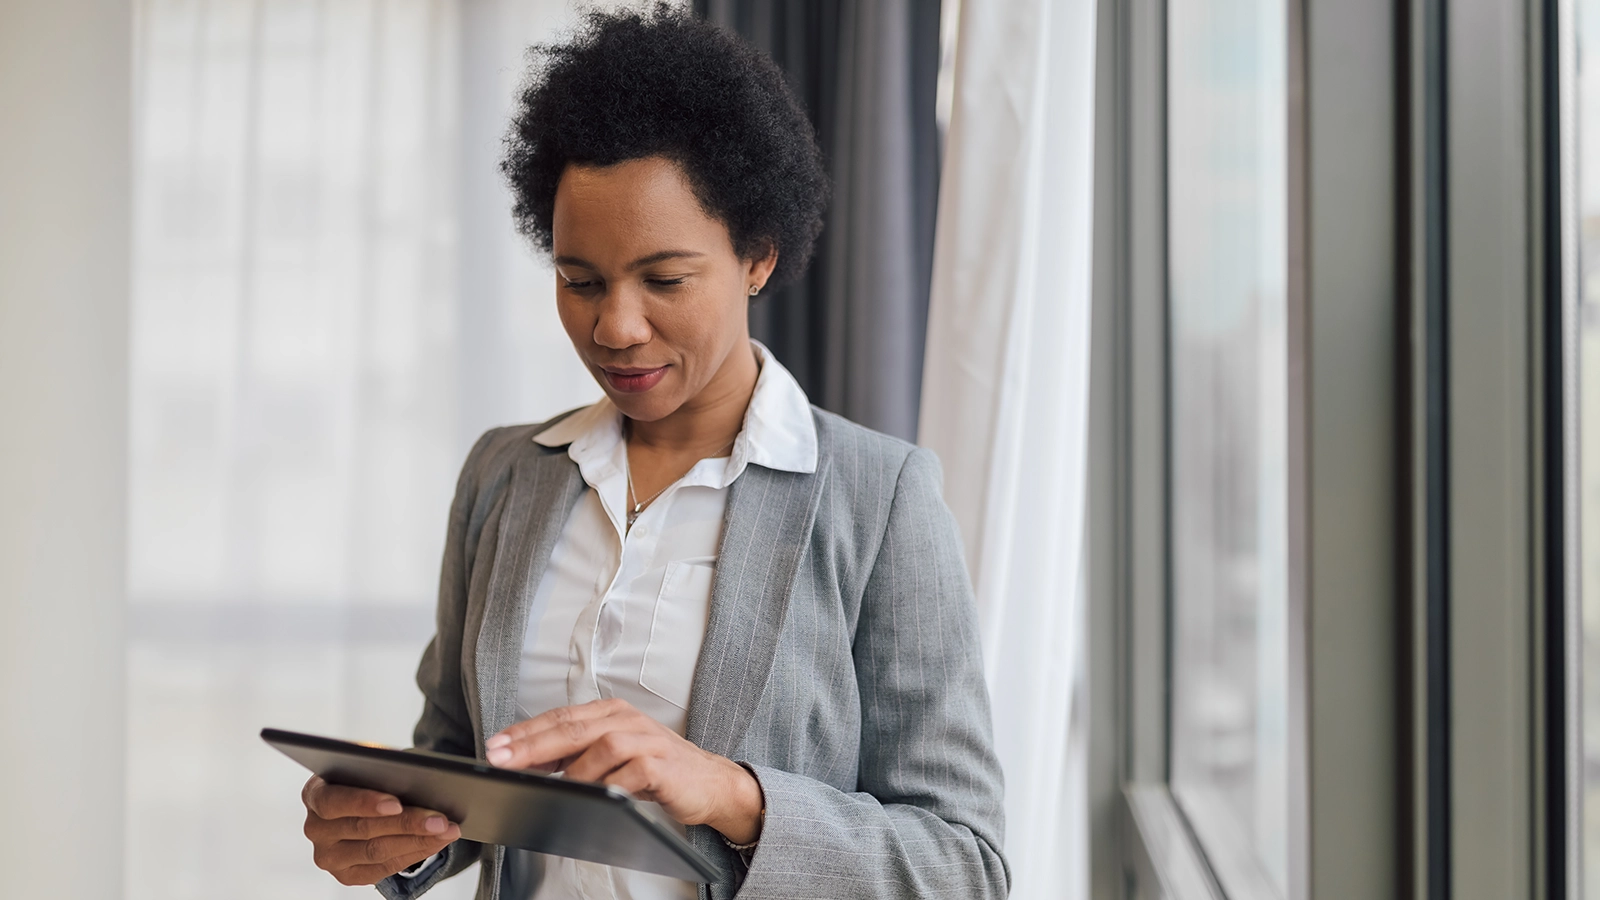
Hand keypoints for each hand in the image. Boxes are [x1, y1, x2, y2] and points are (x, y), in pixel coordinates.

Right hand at [300, 775, 461, 885]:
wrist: (363, 801)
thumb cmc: (367, 776)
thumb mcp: (369, 762)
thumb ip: (381, 763)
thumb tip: (413, 770)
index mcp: (315, 795)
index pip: (334, 801)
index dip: (365, 803)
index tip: (396, 803)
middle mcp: (316, 829)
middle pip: (363, 829)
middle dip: (407, 823)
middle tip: (440, 819)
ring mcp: (329, 856)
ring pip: (377, 851)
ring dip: (418, 840)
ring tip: (446, 830)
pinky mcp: (347, 874)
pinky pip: (384, 868)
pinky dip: (415, 853)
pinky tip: (436, 842)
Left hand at [486, 698, 763, 844]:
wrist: (709, 782)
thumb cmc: (655, 769)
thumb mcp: (613, 755)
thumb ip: (576, 754)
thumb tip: (527, 764)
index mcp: (611, 712)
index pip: (560, 717)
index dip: (525, 731)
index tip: (495, 746)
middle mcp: (626, 719)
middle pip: (572, 726)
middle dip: (532, 744)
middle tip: (502, 759)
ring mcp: (645, 739)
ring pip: (600, 746)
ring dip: (569, 768)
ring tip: (544, 786)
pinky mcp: (661, 764)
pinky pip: (628, 772)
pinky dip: (606, 784)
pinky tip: (589, 795)